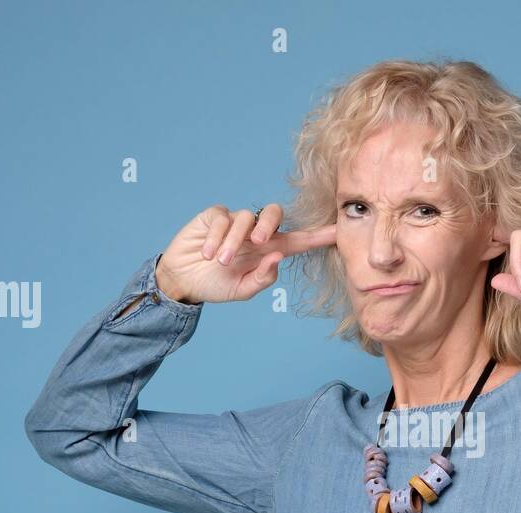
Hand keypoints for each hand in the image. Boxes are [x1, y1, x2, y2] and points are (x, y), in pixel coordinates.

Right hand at [156, 203, 335, 304]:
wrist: (182, 282)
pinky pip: (221, 218)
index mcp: (268, 251)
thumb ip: (262, 278)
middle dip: (269, 224)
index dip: (318, 236)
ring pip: (244, 218)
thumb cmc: (215, 284)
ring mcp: (234, 222)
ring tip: (222, 261)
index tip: (338, 231)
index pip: (298, 241)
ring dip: (233, 242)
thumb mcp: (242, 291)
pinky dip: (216, 238)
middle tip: (259, 243)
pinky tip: (209, 253)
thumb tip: (279, 257)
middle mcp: (254, 233)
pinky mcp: (213, 216)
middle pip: (274, 213)